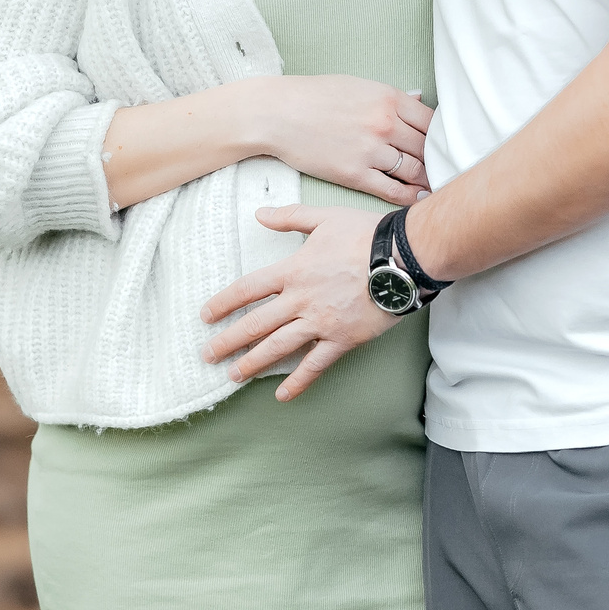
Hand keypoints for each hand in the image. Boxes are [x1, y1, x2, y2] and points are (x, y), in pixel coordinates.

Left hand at [201, 204, 396, 398]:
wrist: (402, 257)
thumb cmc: (365, 234)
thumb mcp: (324, 217)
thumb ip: (289, 217)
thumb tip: (259, 214)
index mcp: (293, 270)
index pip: (248, 289)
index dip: (223, 303)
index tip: (206, 315)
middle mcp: (301, 299)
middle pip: (256, 323)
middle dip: (228, 341)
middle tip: (207, 355)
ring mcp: (320, 322)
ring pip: (278, 347)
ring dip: (253, 363)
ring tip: (233, 376)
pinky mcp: (342, 339)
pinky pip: (316, 364)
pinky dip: (298, 381)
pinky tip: (283, 395)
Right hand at [246, 76, 433, 205]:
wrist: (278, 114)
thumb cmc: (315, 96)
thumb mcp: (358, 85)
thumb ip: (391, 96)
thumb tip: (419, 98)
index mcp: (389, 98)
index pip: (432, 121)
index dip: (443, 136)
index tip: (448, 145)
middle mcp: (385, 124)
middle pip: (427, 147)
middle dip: (439, 160)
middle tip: (450, 170)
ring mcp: (371, 151)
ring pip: (414, 170)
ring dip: (428, 180)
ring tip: (438, 187)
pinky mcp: (355, 174)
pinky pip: (392, 190)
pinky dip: (409, 196)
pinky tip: (418, 199)